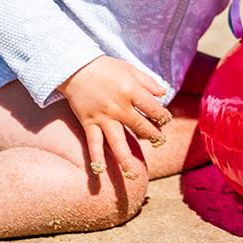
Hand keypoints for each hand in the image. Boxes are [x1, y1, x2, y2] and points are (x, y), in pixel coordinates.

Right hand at [57, 55, 172, 178]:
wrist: (76, 68)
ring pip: (117, 142)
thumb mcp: (130, 69)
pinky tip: (100, 172)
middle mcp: (118, 107)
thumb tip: (163, 94)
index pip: (152, 108)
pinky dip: (96, 158)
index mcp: (131, 91)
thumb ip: (148, 82)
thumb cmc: (106, 68)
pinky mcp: (89, 123)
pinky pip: (93, 143)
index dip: (162, 116)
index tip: (166, 120)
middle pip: (140, 126)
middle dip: (152, 135)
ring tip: (133, 175)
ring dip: (126, 159)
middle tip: (160, 141)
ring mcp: (103, 117)